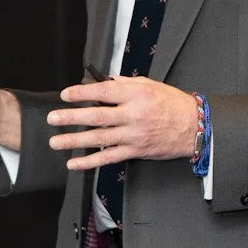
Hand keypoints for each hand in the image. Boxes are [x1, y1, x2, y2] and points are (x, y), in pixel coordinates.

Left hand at [47, 76, 196, 170]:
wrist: (193, 127)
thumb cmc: (172, 104)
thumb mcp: (150, 85)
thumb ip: (124, 84)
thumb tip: (102, 84)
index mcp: (136, 94)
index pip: (103, 92)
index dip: (82, 93)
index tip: (66, 95)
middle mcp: (133, 115)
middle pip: (97, 116)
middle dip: (72, 117)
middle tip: (53, 118)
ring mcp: (133, 135)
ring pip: (99, 139)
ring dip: (75, 141)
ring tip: (56, 141)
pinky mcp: (135, 151)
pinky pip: (109, 157)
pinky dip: (90, 162)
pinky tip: (74, 163)